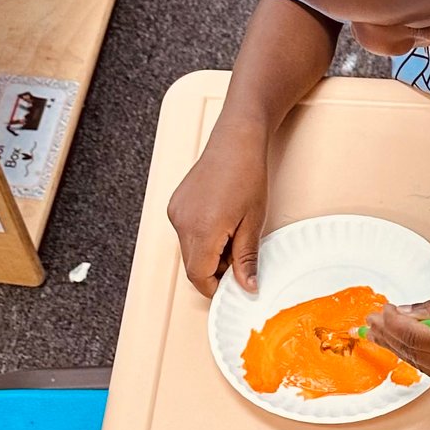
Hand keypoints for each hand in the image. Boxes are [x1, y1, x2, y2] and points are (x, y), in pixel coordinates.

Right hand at [166, 119, 269, 296]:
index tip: (235, 286)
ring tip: (234, 235)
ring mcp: (176, 212)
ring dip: (210, 254)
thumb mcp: (253, 223)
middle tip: (240, 258)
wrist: (236, 142)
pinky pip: (186, 234)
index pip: (199, 276)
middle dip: (215, 270)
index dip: (216, 287)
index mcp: (201, 230)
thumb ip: (246, 259)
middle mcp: (182, 222)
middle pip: (193, 265)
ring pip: (189, 251)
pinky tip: (222, 224)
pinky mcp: (175, 205)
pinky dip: (203, 238)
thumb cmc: (248, 177)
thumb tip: (247, 287)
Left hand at [366, 290, 429, 392]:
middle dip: (389, 336)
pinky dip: (419, 357)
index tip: (381, 311)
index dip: (392, 322)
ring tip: (384, 334)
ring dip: (400, 348)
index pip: (412, 335)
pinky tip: (408, 347)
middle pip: (412, 353)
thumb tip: (405, 312)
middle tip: (373, 323)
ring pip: (420, 365)